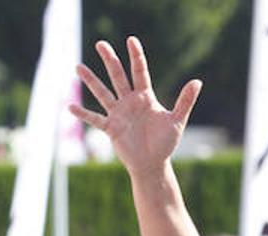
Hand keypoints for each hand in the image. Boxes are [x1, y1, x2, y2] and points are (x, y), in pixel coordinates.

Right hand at [70, 37, 201, 179]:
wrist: (153, 164)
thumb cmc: (165, 143)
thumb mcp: (177, 121)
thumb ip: (185, 101)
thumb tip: (197, 81)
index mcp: (145, 97)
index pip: (140, 72)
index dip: (136, 56)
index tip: (131, 40)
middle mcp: (129, 101)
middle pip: (118, 76)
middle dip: (110, 60)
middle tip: (101, 44)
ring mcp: (118, 114)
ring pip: (102, 93)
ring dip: (91, 81)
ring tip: (78, 67)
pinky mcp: (111, 128)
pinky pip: (95, 119)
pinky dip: (83, 114)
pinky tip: (70, 106)